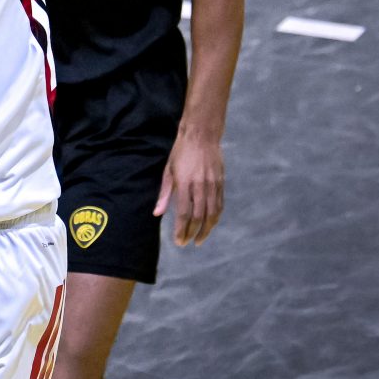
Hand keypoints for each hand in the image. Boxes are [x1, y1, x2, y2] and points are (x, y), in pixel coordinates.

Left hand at [154, 128, 224, 246]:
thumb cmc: (181, 152)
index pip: (184, 213)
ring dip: (206, 230)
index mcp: (185, 182)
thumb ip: (164, 194)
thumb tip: (157, 213)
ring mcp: (213, 185)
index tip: (178, 241)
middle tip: (187, 243)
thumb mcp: (168, 170)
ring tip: (199, 239)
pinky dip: (215, 218)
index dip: (182, 230)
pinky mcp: (221, 183)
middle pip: (198, 217)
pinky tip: (210, 224)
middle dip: (192, 233)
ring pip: (212, 214)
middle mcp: (200, 186)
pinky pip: (220, 205)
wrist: (201, 135)